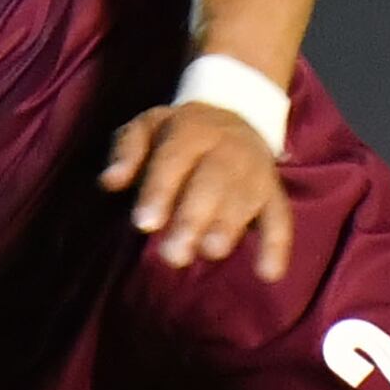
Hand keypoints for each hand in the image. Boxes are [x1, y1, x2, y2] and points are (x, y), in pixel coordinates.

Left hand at [102, 95, 293, 277]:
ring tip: (211, 252)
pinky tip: (268, 275)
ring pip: (245, 198)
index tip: (145, 224)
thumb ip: (126, 152)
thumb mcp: (146, 128)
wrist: (233, 114)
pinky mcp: (273, 193)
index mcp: (191, 130)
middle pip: (213, 180)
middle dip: (193, 217)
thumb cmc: (177, 135)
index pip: (174, 159)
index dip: (160, 191)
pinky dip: (277, 246)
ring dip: (230, 227)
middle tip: (173, 254)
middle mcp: (227, 148)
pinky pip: (280, 218)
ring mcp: (255, 171)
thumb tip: (109, 181)